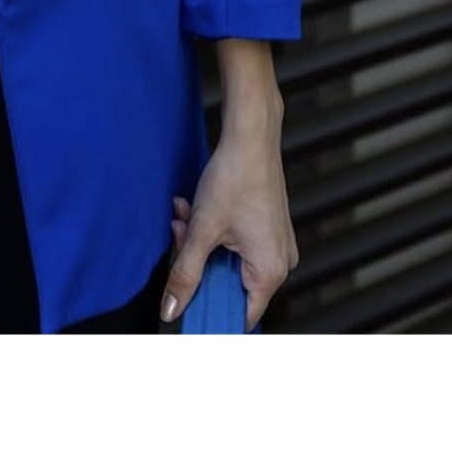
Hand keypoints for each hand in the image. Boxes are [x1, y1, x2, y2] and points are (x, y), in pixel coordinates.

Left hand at [162, 122, 299, 331]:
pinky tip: (195, 209)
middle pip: (228, 282)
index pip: (240, 315)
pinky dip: (213, 230)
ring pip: (227, 259)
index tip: (185, 308)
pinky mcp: (266, 228)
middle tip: (179, 238)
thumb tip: (172, 309)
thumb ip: (185, 274)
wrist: (251, 136)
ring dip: (201, 242)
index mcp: (270, 271)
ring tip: (185, 216)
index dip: (209, 312)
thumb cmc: (237, 177)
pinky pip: (235, 242)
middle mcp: (279, 261)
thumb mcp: (203, 230)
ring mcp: (274, 244)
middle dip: (197, 262)